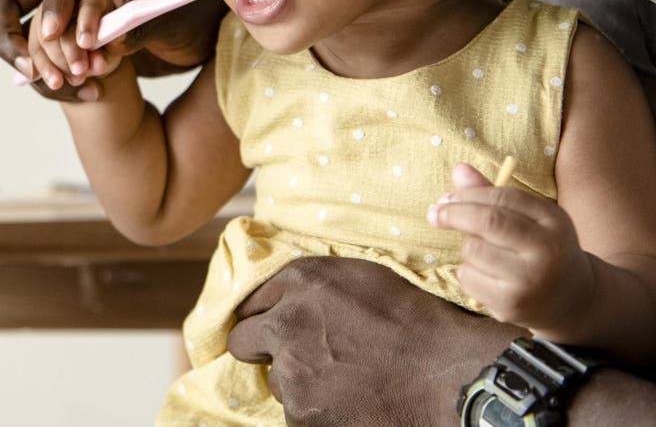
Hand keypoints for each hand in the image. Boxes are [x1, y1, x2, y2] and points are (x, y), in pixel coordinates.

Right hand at [0, 0, 225, 100]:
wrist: (201, 34)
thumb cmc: (193, 16)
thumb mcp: (173, 21)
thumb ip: (138, 29)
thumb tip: (105, 46)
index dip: (53, 3)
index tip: (50, 35)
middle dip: (15, 36)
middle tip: (36, 71)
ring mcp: (69, 4)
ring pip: (23, 30)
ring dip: (41, 62)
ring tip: (75, 84)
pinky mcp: (67, 31)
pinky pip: (41, 53)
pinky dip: (53, 75)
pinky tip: (85, 93)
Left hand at [226, 256, 522, 426]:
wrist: (448, 374)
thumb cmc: (413, 322)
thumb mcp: (359, 278)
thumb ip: (310, 285)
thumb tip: (280, 295)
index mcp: (300, 281)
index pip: (251, 301)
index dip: (265, 315)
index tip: (275, 327)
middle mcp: (285, 321)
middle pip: (243, 340)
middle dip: (263, 348)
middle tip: (298, 357)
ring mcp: (291, 371)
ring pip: (275, 380)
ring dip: (297, 382)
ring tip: (343, 381)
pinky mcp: (301, 413)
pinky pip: (296, 412)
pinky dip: (315, 411)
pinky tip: (349, 402)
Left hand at [428, 162, 593, 336]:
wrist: (571, 300)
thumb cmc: (540, 248)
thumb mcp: (528, 218)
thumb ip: (493, 194)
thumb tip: (459, 169)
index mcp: (554, 221)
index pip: (503, 196)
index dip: (468, 193)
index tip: (445, 197)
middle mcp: (548, 250)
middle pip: (488, 221)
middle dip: (453, 213)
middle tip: (434, 213)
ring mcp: (531, 280)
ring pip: (474, 251)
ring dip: (468, 249)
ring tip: (486, 256)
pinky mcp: (512, 305)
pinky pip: (468, 278)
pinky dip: (468, 274)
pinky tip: (488, 278)